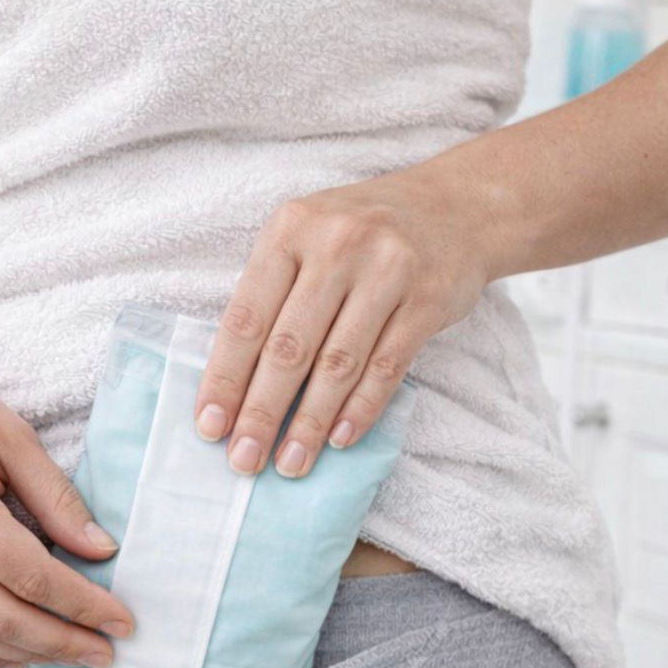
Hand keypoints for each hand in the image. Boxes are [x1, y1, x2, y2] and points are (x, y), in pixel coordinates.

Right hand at [0, 338, 135, 667]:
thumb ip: (56, 499)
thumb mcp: (11, 435)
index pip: (33, 578)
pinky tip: (13, 653)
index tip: (123, 621)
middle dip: (62, 643)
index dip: (84, 606)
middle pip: (3, 620)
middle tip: (105, 651)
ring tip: (69, 653)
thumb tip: (102, 552)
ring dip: (25, 655)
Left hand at [195, 166, 496, 477]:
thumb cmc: (360, 236)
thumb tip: (233, 389)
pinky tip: (337, 439)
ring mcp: (387, 271)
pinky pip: (386, 367)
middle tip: (243, 461)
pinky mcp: (428, 299)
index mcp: (290, 229)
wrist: (459, 204)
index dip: (224, 379)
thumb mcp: (306, 239)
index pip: (246, 319)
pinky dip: (359, 409)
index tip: (209, 427)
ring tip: (290, 463)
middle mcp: (337, 245)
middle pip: (288, 348)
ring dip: (309, 424)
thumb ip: (271, 296)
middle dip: (260, 413)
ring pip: (337, 364)